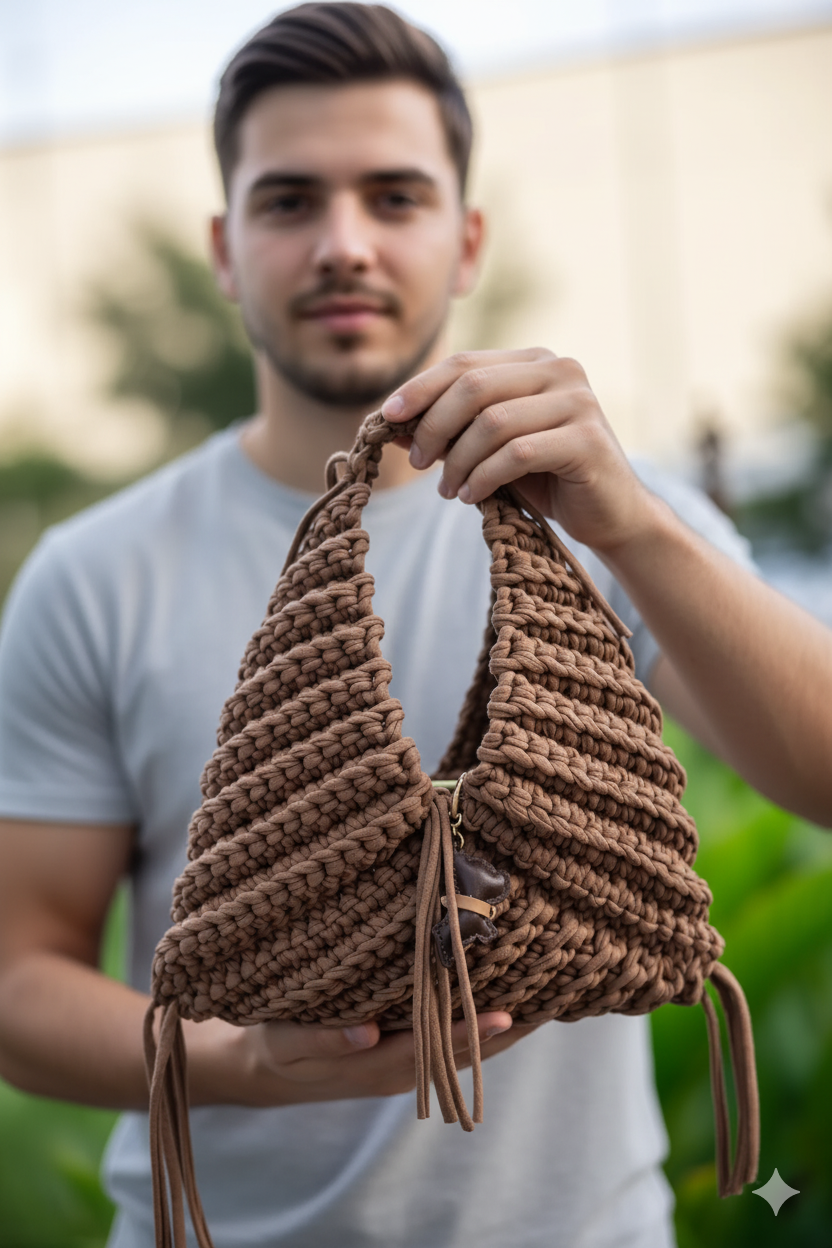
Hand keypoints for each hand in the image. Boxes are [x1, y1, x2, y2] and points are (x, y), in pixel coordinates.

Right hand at [187, 1011, 537, 1108]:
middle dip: (502, 1031)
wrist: (260, 1074)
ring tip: (542, 1005)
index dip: (470, 1030)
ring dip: (498, 1033)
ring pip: (457, 1053)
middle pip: (457, 1054)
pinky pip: (444, 1047)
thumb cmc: (272, 1047)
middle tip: (549, 1003)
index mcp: (371, 1063)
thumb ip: (323, 1039)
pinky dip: (475, 1030)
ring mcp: (399, 1068)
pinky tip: (501, 1008)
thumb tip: (368, 1031)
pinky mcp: (397, 1058)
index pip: (432, 1047)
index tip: (509, 1012)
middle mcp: (395, 1070)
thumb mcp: (284, 1041)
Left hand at [381, 348, 658, 554]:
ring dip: (458, 460)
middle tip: (419, 463)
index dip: (420, 388)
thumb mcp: (491, 450)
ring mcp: (578, 402)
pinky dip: (485, 476)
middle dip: (434, 426)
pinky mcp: (587, 439)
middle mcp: (560, 370)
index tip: (388, 417)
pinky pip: (517, 453)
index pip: (465, 364)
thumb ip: (452, 430)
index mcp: (535, 362)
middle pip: (473, 387)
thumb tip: (394, 422)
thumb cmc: (547, 479)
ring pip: (492, 422)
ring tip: (447, 490)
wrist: (610, 515)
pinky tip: (472, 496)